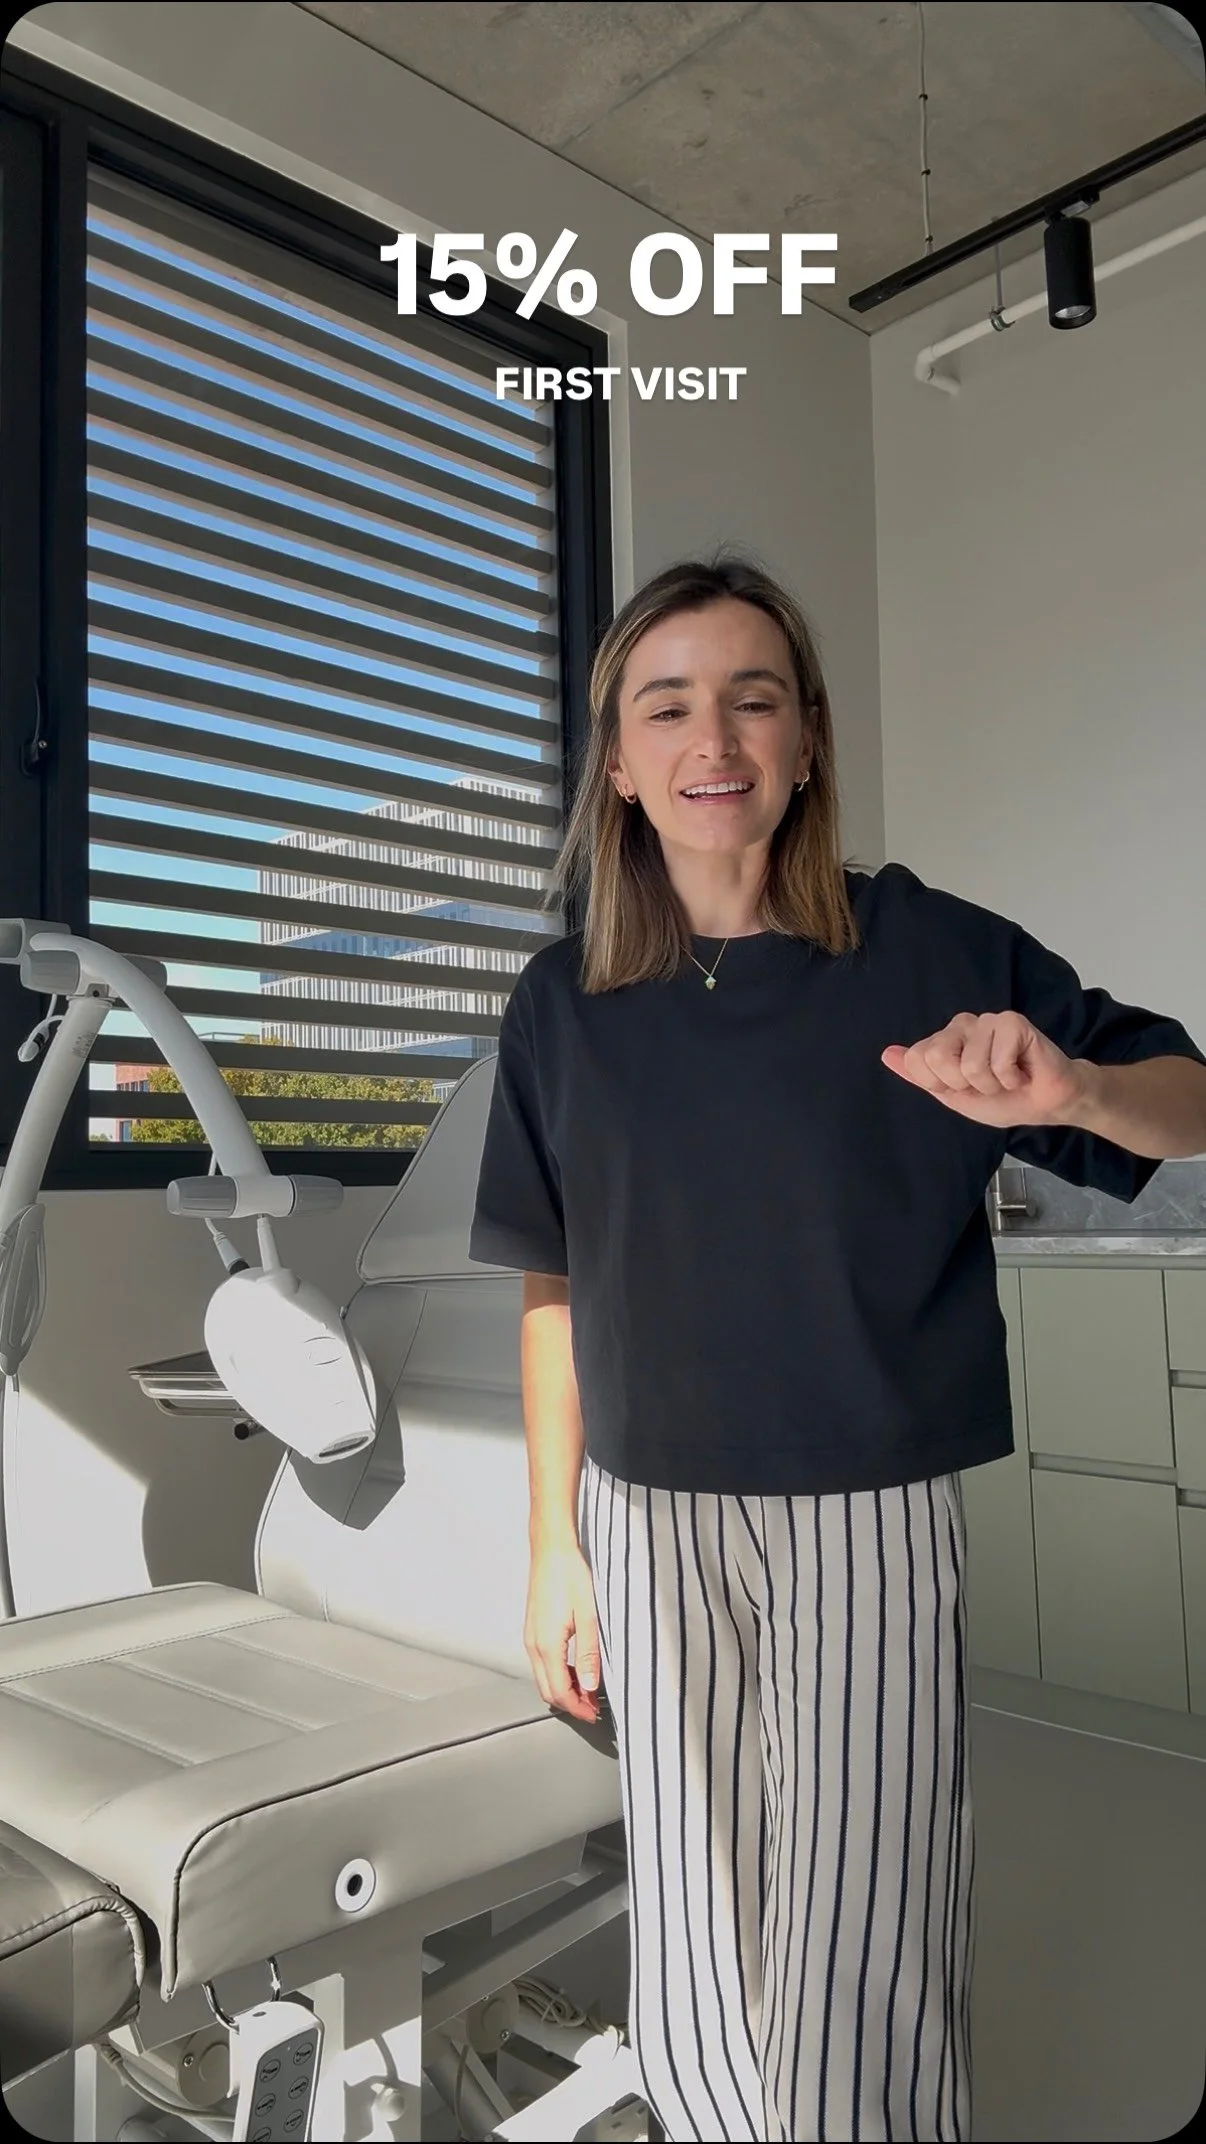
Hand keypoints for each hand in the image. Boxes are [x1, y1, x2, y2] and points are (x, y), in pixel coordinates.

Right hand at [524, 1539, 603, 1723]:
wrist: (551, 1550)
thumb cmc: (570, 1576)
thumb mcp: (588, 1616)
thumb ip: (589, 1654)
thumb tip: (590, 1686)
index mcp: (547, 1645)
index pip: (559, 1692)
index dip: (577, 1708)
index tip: (594, 1713)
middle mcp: (533, 1645)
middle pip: (547, 1690)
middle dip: (570, 1703)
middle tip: (593, 1707)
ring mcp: (530, 1637)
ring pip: (543, 1678)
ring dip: (563, 1689)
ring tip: (588, 1688)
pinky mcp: (532, 1630)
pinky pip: (542, 1663)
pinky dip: (557, 1674)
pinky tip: (575, 1668)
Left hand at [881, 1010, 1087, 1128]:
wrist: (1044, 1104)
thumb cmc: (1003, 1098)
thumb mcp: (952, 1095)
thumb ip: (920, 1075)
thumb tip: (887, 1054)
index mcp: (944, 1039)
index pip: (917, 1059)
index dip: (941, 1084)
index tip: (965, 1087)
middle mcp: (961, 1025)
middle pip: (936, 1056)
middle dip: (965, 1084)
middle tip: (987, 1082)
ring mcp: (987, 1020)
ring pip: (970, 1064)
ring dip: (992, 1083)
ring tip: (1007, 1077)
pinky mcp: (1013, 1022)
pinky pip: (997, 1060)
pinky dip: (1010, 1077)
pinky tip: (1021, 1071)